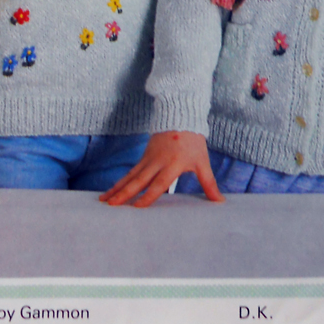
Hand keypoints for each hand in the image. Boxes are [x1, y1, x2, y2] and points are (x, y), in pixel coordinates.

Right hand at [99, 131, 224, 207]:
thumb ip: (209, 183)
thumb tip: (220, 202)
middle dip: (124, 193)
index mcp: (172, 164)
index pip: (159, 183)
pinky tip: (112, 191)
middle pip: (138, 180)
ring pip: (130, 176)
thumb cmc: (193, 141)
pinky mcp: (144, 156)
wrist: (180, 115)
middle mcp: (157, 162)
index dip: (148, 195)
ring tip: (104, 200)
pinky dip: (121, 181)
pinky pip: (131, 172)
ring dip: (117, 188)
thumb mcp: (202, 162)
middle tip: (111, 205)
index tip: (137, 207)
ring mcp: (148, 158)